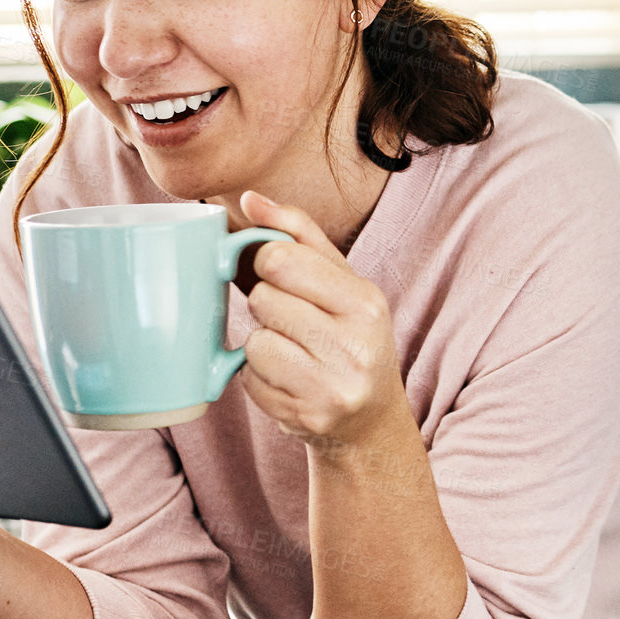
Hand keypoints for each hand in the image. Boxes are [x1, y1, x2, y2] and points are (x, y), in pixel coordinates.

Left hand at [236, 191, 408, 449]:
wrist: (370, 419)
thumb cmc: (350, 337)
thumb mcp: (341, 280)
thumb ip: (297, 233)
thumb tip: (250, 199)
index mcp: (366, 302)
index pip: (281, 259)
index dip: (268, 263)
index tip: (281, 275)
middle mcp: (355, 347)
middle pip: (263, 300)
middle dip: (268, 306)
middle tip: (293, 321)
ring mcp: (331, 388)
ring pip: (254, 343)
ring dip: (262, 345)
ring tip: (293, 353)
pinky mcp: (305, 418)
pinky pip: (249, 381)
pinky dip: (259, 378)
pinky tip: (288, 380)